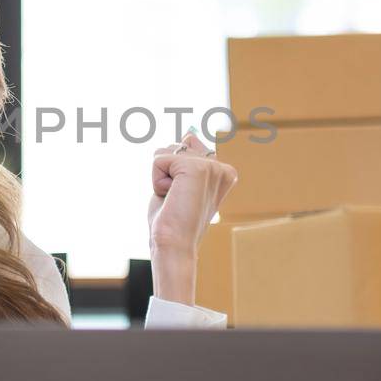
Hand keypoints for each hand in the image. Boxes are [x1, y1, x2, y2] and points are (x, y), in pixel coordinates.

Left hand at [146, 129, 237, 303]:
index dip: (173, 172)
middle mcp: (223, 168)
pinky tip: (171, 198)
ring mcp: (212, 167)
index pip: (188, 146)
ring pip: (165, 152)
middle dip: (166, 172)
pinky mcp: (196, 168)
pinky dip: (156, 180)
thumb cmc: (174, 221)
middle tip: (177, 199)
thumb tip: (190, 135)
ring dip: (160, 176)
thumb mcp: (182, 185)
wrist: (175, 245)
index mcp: (225, 172)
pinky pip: (158, 160)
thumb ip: (187, 159)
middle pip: (177, 147)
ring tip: (174, 199)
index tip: (184, 197)